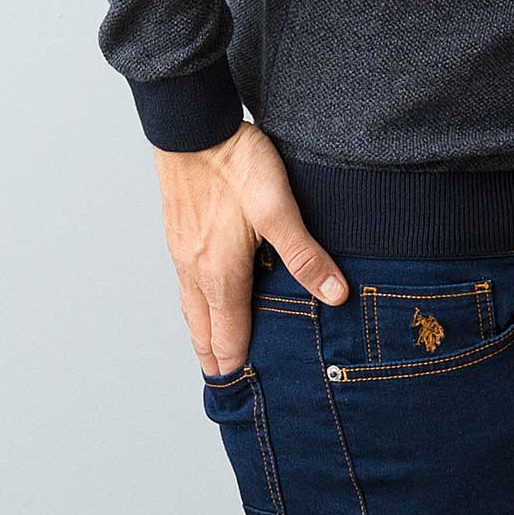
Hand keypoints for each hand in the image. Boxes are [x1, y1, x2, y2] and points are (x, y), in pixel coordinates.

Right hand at [155, 121, 350, 374]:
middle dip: (214, 356)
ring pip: (190, 306)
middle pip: (202, 327)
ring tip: (210, 353)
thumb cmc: (235, 164)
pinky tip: (202, 300)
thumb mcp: (279, 209)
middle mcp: (195, 269)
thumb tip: (336, 296)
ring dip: (201, 332)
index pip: (228, 333)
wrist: (192, 125)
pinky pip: (184, 284)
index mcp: (221, 273)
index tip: (244, 389)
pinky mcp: (178, 233)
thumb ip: (305, 255)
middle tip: (225, 382)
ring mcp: (182, 251)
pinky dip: (194, 306)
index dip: (237, 361)